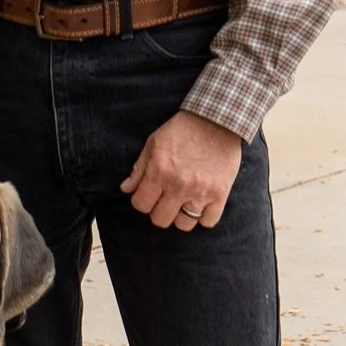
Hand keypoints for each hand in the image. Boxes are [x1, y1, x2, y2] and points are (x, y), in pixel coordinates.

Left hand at [120, 110, 241, 230]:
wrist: (217, 120)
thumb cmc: (182, 130)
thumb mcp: (154, 143)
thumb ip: (139, 168)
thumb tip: (126, 189)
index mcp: (159, 172)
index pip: (141, 205)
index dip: (142, 202)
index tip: (149, 195)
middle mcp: (178, 185)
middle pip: (160, 219)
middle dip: (159, 211)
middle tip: (165, 200)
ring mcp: (200, 192)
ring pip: (184, 224)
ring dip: (181, 216)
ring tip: (184, 202)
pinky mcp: (220, 194)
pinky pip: (208, 222)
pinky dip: (204, 217)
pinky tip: (201, 204)